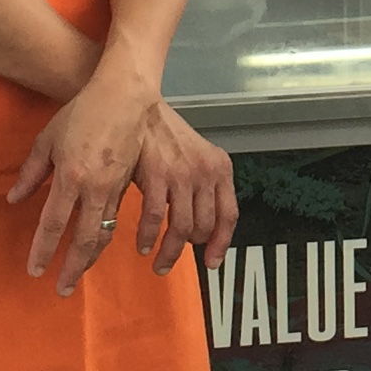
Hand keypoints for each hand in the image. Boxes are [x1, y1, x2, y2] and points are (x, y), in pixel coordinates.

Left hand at [11, 66, 158, 296]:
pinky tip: (100, 247)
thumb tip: (14, 199)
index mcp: (70, 176)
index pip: (53, 224)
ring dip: (91, 258)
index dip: (43, 250)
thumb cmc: (82, 112)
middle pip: (83, 238)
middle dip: (72, 267)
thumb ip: (31, 172)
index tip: (35, 270)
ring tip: (79, 274)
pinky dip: (108, 237)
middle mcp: (94, 187)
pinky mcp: (130, 184)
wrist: (125, 96)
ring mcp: (116, 187)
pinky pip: (118, 218)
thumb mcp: (49, 139)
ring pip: (104, 232)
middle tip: (61, 289)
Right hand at [128, 102, 238, 272]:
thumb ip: (202, 189)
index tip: (212, 263)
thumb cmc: (166, 136)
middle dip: (188, 250)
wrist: (141, 107)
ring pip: (181, 228)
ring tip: (158, 262)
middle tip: (172, 260)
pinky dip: (148, 236)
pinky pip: (154, 218)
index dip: (221, 244)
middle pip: (205, 226)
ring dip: (169, 252)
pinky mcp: (157, 174)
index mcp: (220, 169)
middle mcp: (206, 172)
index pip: (229, 215)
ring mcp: (182, 174)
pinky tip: (142, 244)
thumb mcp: (195, 158)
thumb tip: (200, 227)